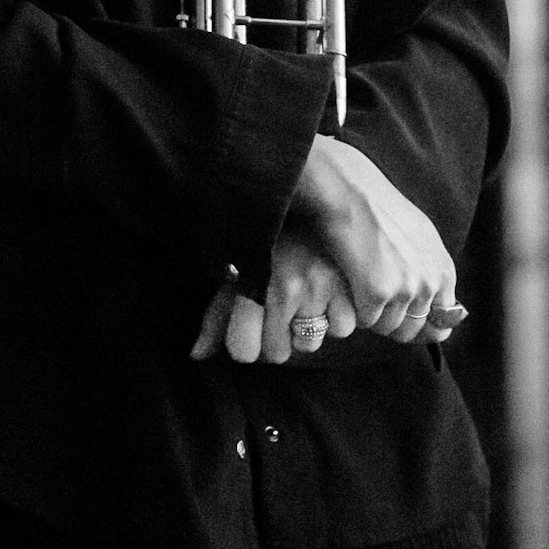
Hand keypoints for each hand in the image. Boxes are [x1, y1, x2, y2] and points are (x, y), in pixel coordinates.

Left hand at [190, 232, 356, 364]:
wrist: (309, 194)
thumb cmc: (269, 237)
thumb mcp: (237, 268)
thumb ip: (217, 315)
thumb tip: (196, 355)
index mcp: (252, 282)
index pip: (243, 350)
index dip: (244, 343)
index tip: (247, 326)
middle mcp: (286, 287)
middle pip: (277, 353)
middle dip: (277, 337)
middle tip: (278, 307)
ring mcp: (320, 288)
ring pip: (310, 344)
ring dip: (307, 328)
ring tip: (304, 297)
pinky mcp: (352, 285)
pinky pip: (343, 327)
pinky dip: (337, 315)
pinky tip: (328, 293)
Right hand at [290, 134, 459, 342]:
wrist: (352, 193)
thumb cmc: (381, 211)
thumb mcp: (422, 239)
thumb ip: (432, 274)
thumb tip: (446, 313)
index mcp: (444, 272)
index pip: (441, 323)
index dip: (420, 325)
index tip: (402, 318)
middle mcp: (429, 284)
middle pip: (411, 330)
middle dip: (392, 322)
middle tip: (373, 298)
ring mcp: (405, 290)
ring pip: (386, 327)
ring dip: (371, 314)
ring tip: (359, 282)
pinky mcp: (377, 293)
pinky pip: (365, 320)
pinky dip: (354, 307)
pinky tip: (348, 281)